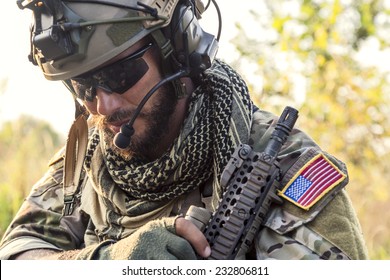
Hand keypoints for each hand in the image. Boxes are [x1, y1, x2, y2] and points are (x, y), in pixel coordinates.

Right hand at [77, 216, 210, 259]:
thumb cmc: (141, 248)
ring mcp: (145, 250)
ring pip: (174, 264)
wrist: (111, 259)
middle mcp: (152, 235)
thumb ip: (174, 239)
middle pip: (182, 248)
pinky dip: (167, 272)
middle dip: (192, 262)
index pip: (184, 225)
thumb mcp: (156, 236)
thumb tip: (202, 252)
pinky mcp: (139, 265)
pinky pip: (161, 272)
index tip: (207, 253)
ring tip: (183, 271)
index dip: (199, 239)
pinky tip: (164, 272)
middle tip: (195, 268)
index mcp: (159, 226)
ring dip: (181, 270)